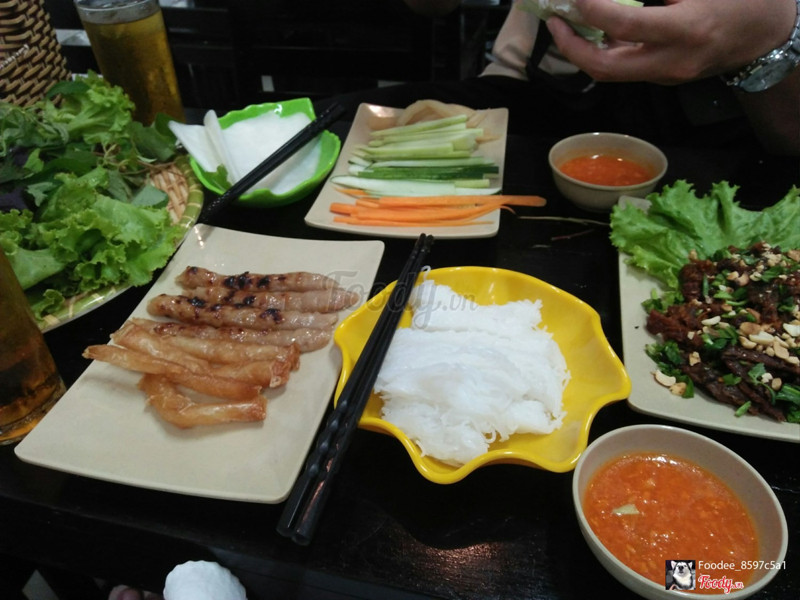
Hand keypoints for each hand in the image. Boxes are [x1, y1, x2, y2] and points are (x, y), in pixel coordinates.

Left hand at [546, 0, 797, 84]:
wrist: (768, 35)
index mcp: (686, 29)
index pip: (625, 24)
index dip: (594, 9)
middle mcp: (672, 60)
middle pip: (605, 67)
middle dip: (572, 46)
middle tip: (556, 19)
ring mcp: (666, 75)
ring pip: (610, 72)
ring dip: (583, 50)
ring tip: (567, 22)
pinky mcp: (663, 78)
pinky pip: (624, 68)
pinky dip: (604, 49)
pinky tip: (595, 30)